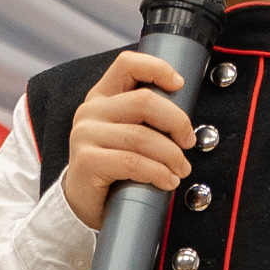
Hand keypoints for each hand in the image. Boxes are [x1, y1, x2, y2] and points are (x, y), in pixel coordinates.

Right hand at [61, 47, 194, 233]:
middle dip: (176, 122)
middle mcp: (90, 111)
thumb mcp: (127, 135)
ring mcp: (85, 135)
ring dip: (171, 155)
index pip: (127, 65)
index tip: (180, 85)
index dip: (157, 69)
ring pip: (142, 137)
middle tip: (187, 142)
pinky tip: (167, 181)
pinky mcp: (87, 161)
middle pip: (144, 101)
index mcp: (102, 97)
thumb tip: (184, 119)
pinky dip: (157, 173)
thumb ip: (145, 119)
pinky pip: (132, 163)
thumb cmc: (112, 168)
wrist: (82, 204)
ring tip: (181, 169)